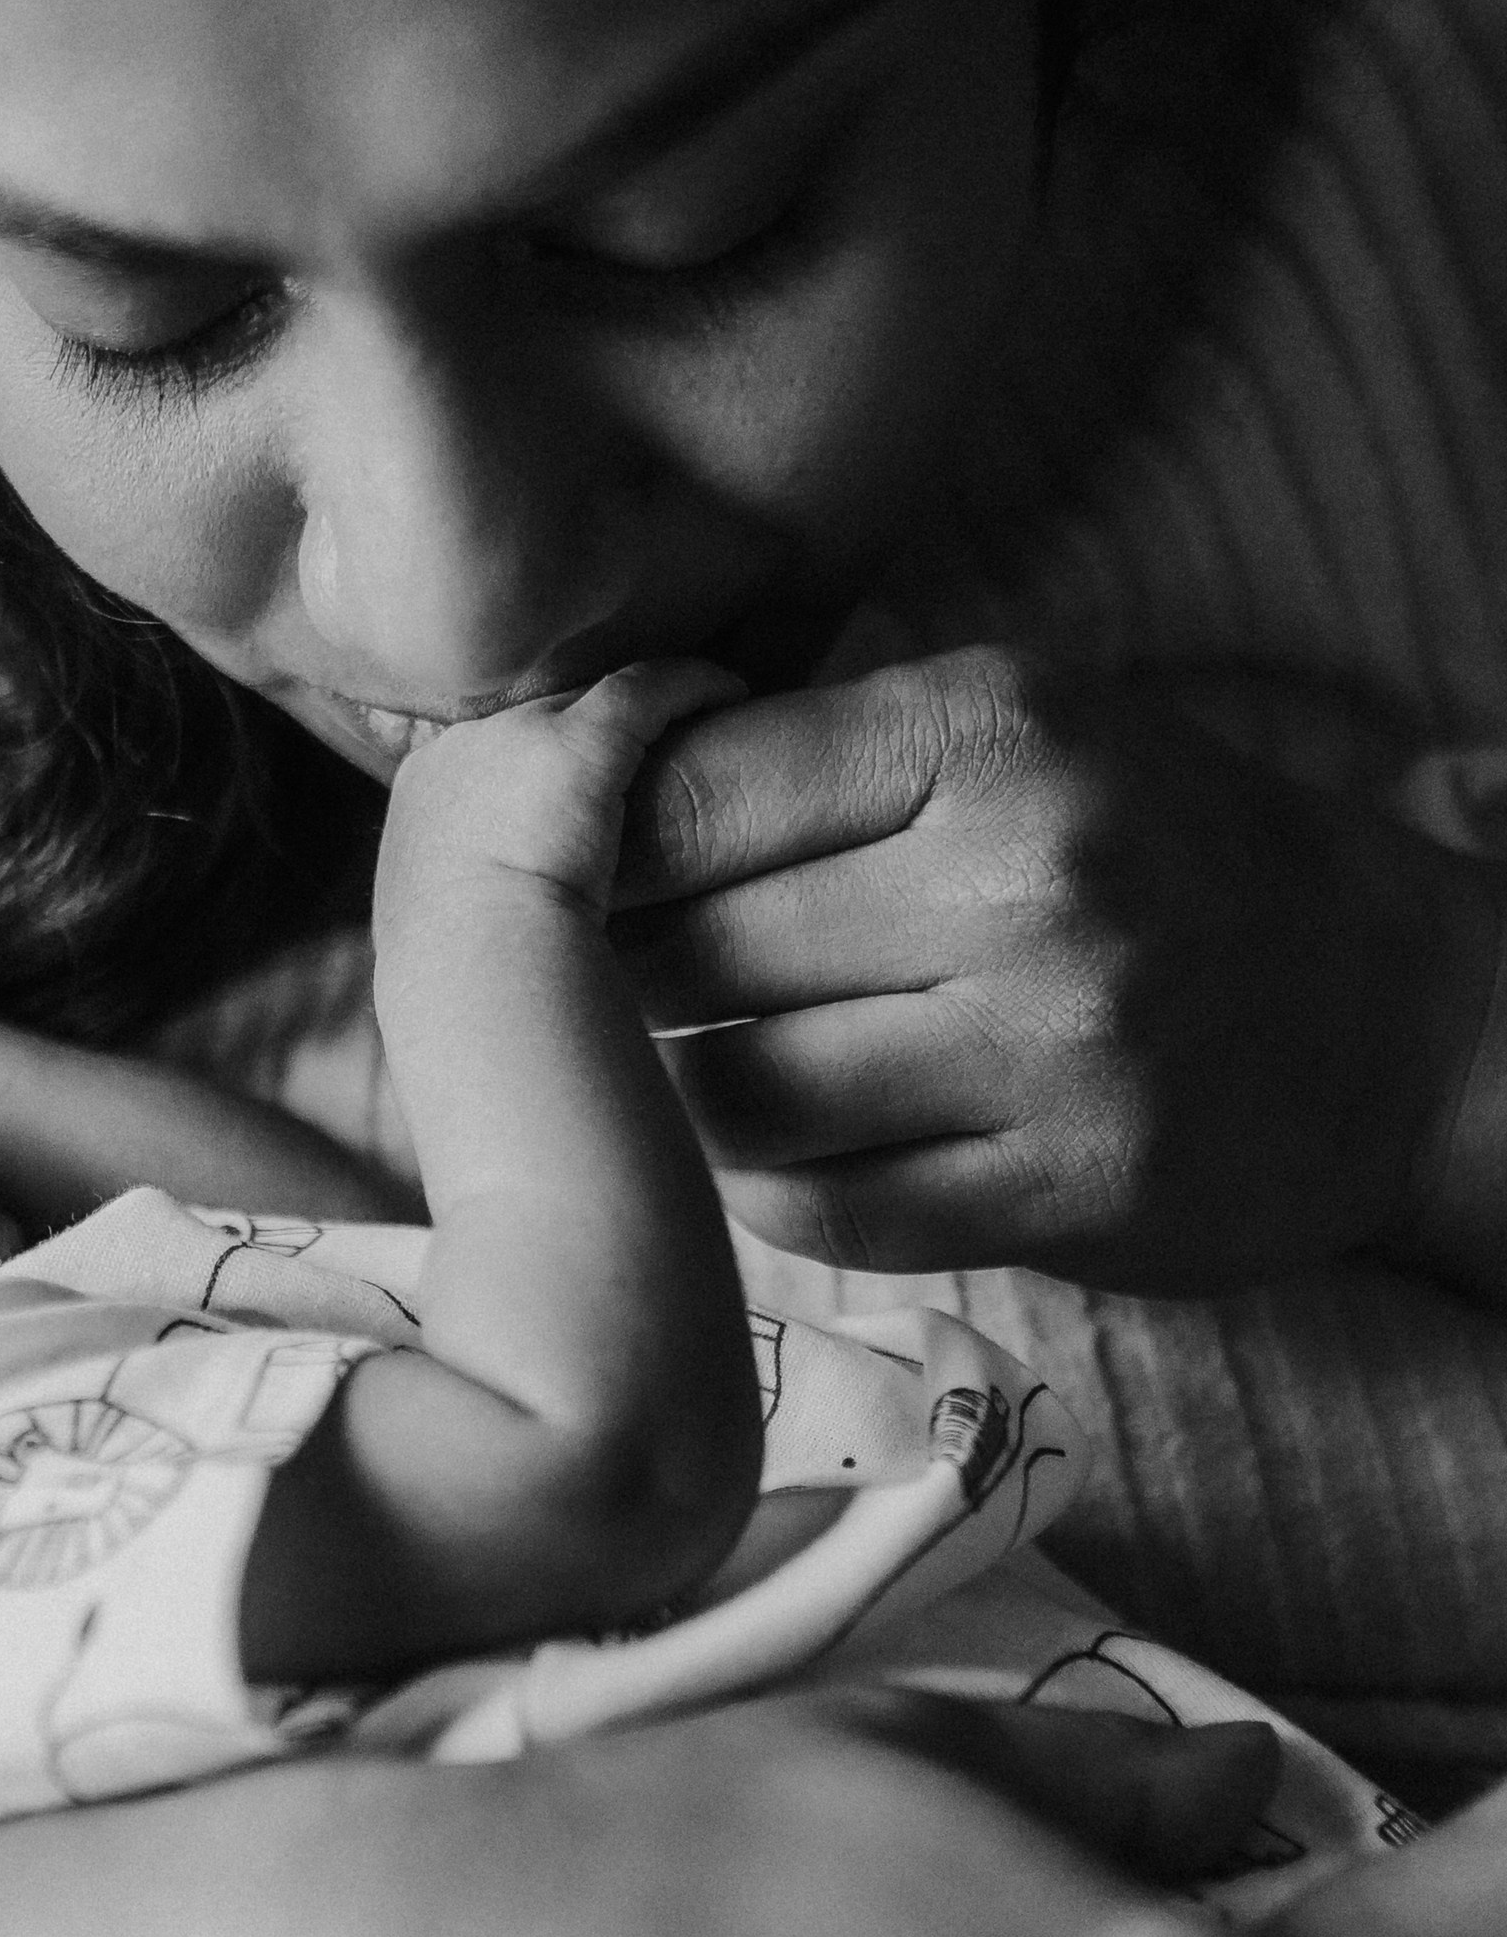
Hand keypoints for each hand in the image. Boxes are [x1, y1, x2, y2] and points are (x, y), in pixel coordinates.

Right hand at [375, 661, 723, 952]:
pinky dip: (693, 685)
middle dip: (582, 725)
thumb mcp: (446, 938)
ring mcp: (517, 736)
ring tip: (695, 708)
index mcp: (424, 796)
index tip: (570, 782)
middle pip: (535, 714)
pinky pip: (648, 688)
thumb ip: (473, 911)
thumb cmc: (464, 987)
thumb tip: (500, 940)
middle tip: (640, 739)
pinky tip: (733, 692)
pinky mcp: (580, 740)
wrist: (473, 973)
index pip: (485, 754)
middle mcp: (462, 748)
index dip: (530, 760)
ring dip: (638, 702)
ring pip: (590, 692)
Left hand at [614, 642, 1504, 1289]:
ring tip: (669, 1071)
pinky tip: (766, 1151)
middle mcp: (1024, 881)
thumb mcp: (1011, 726)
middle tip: (585, 994)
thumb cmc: (1152, 849)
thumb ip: (809, 752)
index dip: (586, 850)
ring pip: (741, 1092)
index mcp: (989, 730)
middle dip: (615, 979)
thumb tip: (558, 794)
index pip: (688, 793)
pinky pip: (828, 1210)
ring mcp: (1052, 1050)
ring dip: (678, 1094)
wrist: (1383, 1011)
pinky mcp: (1068, 1193)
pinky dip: (763, 1188)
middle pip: (696, 950)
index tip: (552, 881)